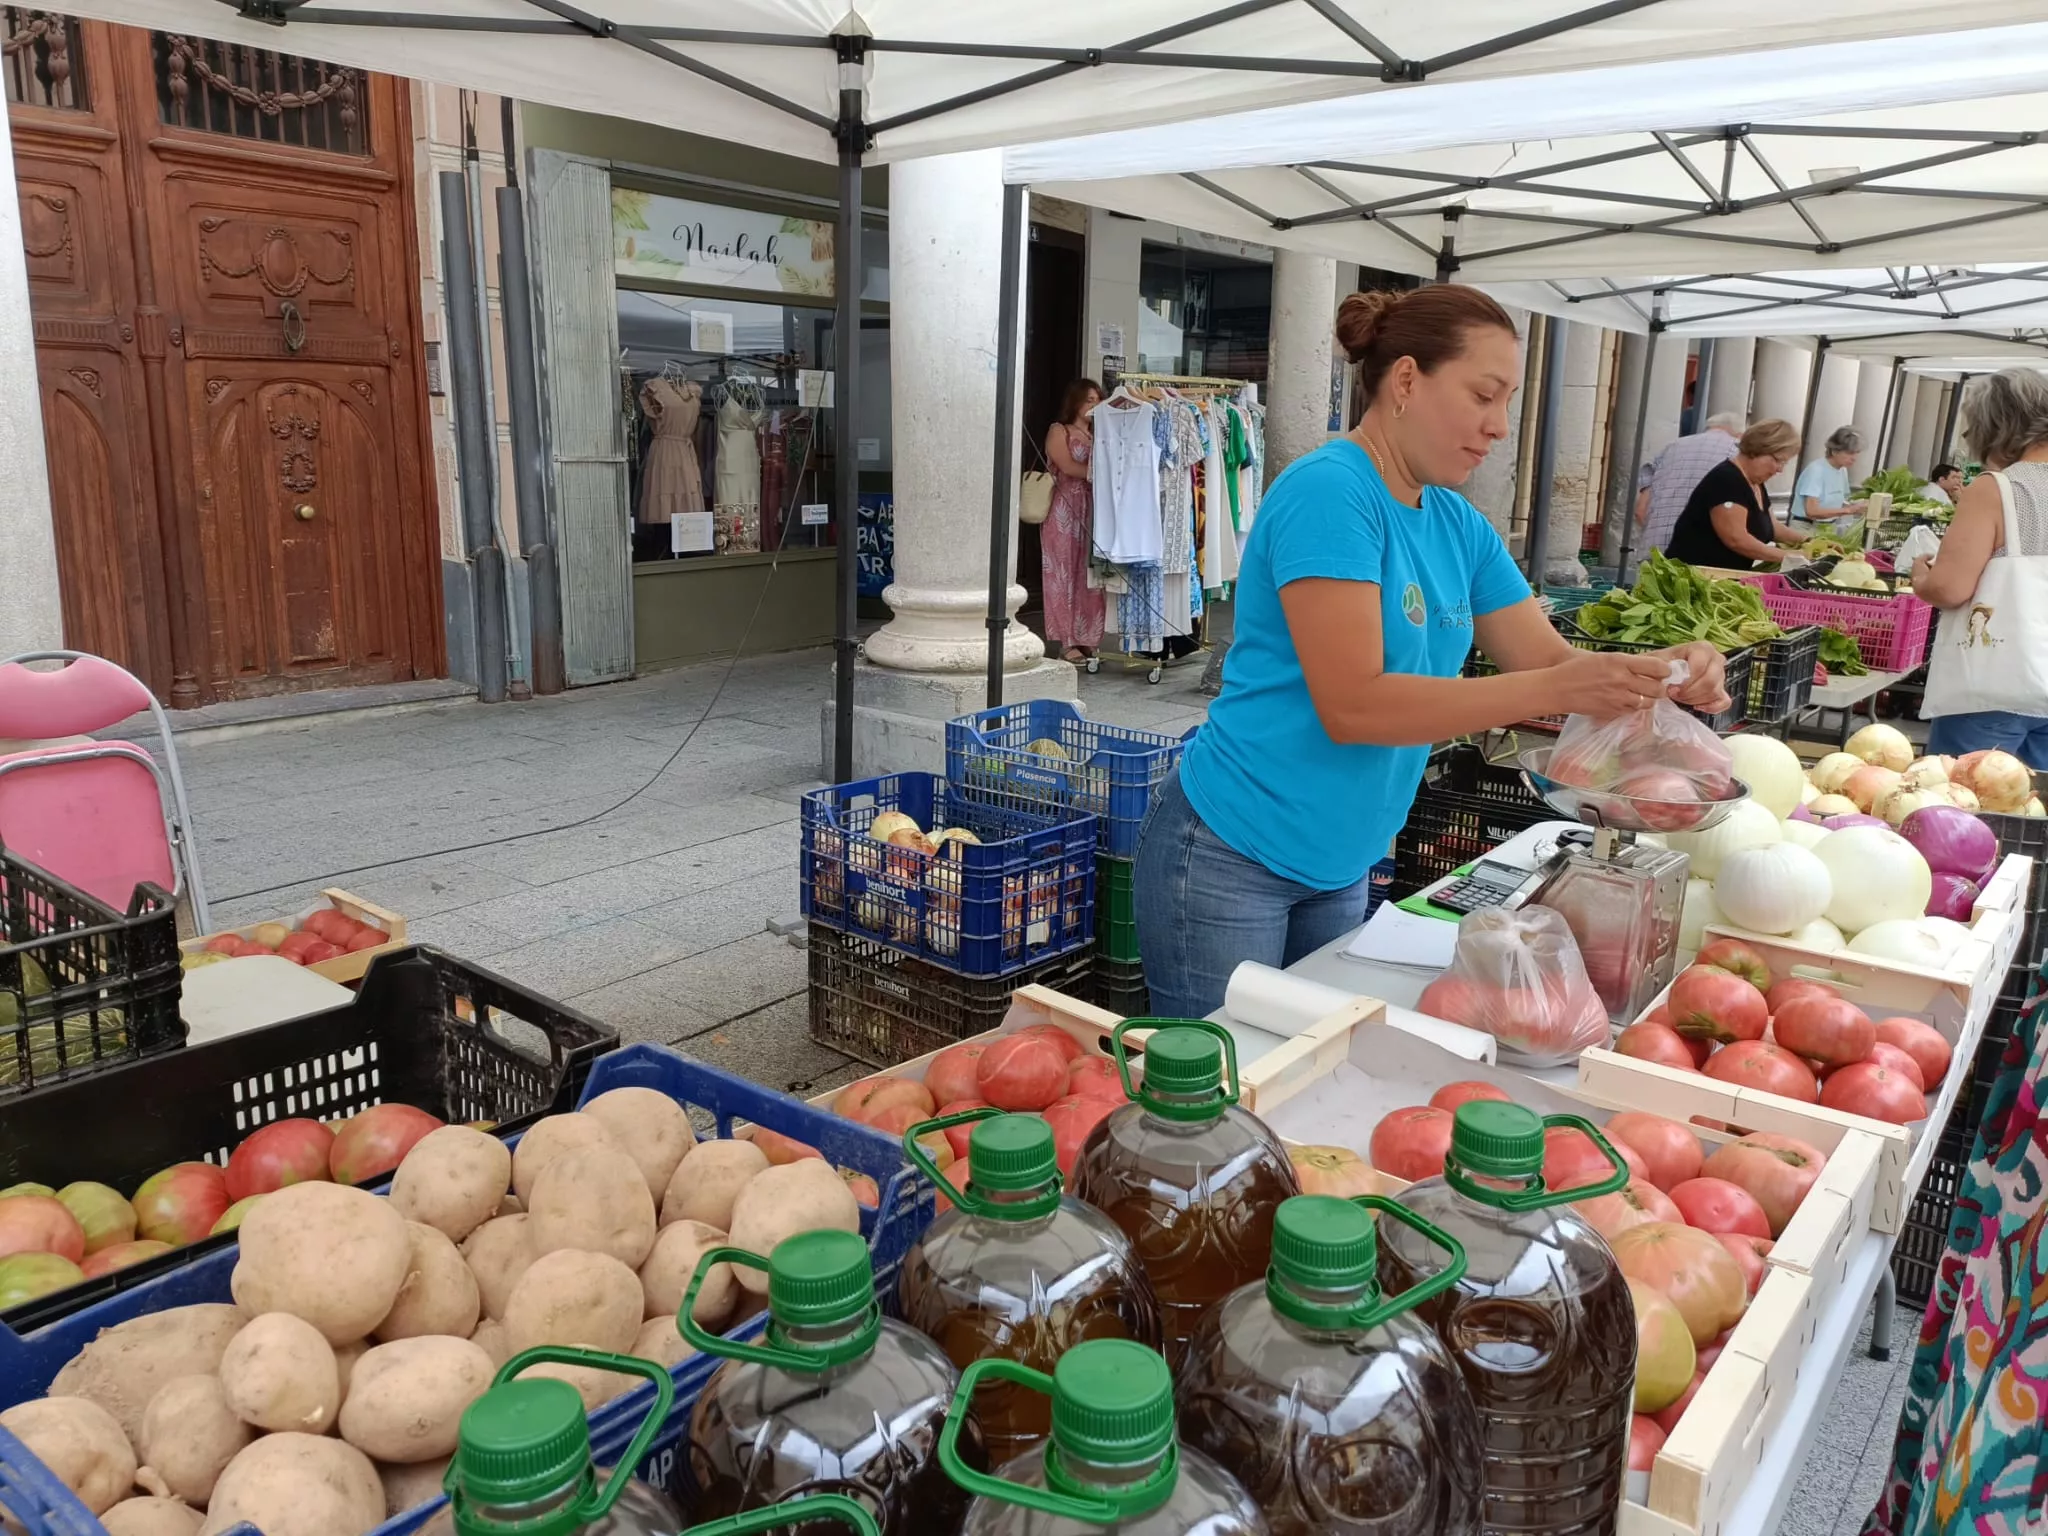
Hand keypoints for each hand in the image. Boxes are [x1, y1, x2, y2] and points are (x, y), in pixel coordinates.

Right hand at [1541, 650, 1672, 720]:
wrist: (1557, 688)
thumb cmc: (1577, 668)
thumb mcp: (1604, 657)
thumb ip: (1627, 662)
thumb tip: (1651, 667)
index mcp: (1620, 662)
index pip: (1657, 667)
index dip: (1665, 671)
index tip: (1664, 671)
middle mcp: (1621, 680)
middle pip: (1657, 688)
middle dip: (1659, 687)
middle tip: (1654, 685)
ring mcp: (1617, 698)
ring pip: (1648, 703)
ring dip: (1647, 699)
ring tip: (1640, 694)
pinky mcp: (1612, 712)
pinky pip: (1633, 712)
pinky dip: (1633, 707)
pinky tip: (1625, 701)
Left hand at [1658, 642, 1731, 713]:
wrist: (1662, 672)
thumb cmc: (1661, 664)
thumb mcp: (1657, 660)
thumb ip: (1662, 667)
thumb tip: (1669, 675)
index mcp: (1702, 648)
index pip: (1700, 666)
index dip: (1685, 681)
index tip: (1671, 688)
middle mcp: (1716, 659)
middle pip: (1709, 681)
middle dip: (1689, 692)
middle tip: (1674, 694)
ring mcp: (1721, 675)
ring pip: (1714, 692)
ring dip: (1695, 699)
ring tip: (1680, 697)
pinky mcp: (1722, 690)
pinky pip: (1724, 702)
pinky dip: (1710, 707)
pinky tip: (1696, 706)